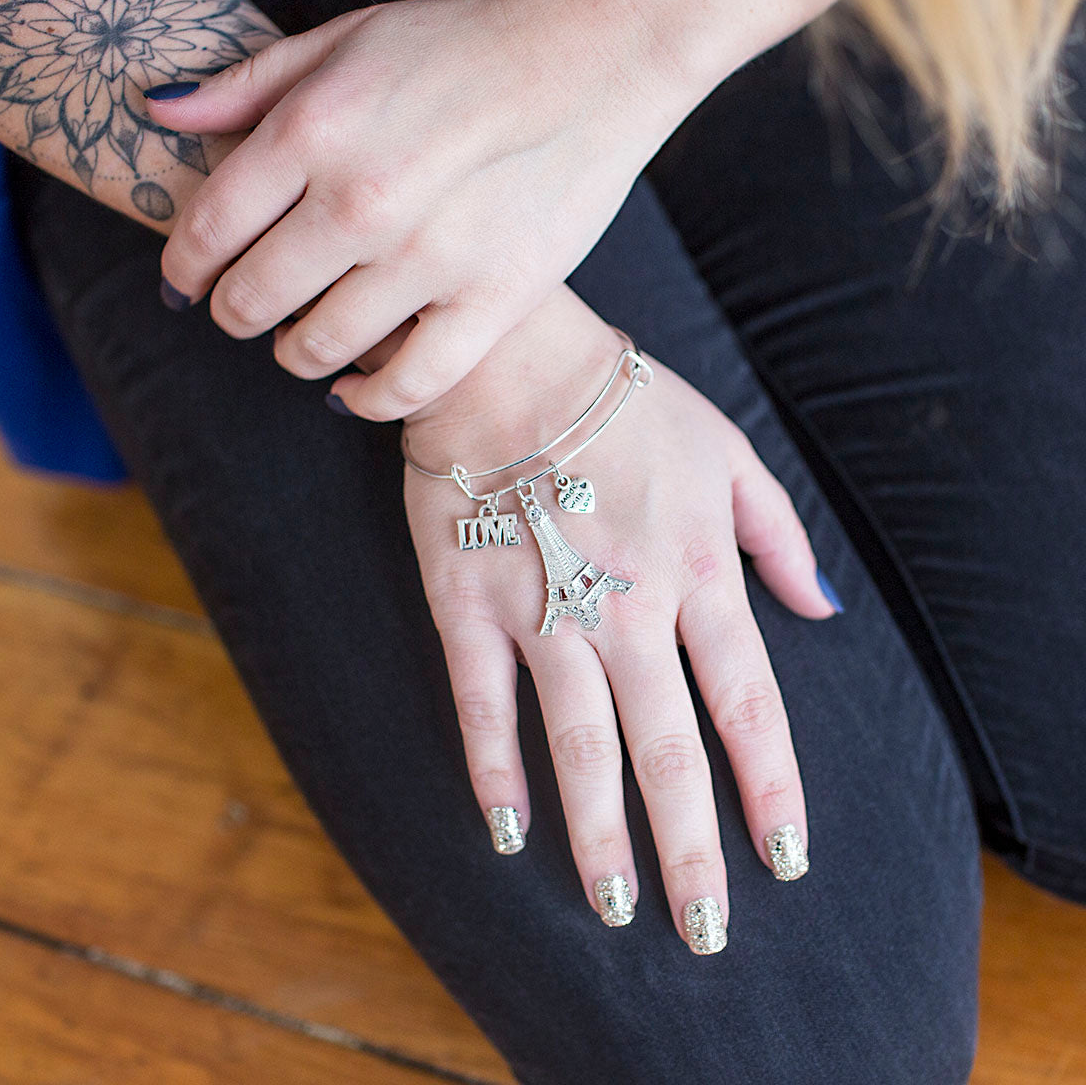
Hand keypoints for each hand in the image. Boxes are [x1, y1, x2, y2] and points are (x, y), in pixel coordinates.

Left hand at [143, 0, 689, 421]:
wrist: (590, 64)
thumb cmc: (463, 48)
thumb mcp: (346, 37)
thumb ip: (248, 83)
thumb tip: (159, 114)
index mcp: (314, 129)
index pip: (208, 229)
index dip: (183, 269)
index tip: (185, 284)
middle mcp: (361, 200)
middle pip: (252, 298)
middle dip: (232, 313)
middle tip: (243, 311)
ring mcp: (429, 260)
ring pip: (317, 350)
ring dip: (294, 353)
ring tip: (301, 340)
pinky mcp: (490, 302)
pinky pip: (406, 386)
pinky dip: (366, 401)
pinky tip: (352, 393)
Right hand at [398, 285, 836, 948]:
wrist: (514, 358)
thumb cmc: (626, 405)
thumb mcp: (728, 452)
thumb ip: (779, 535)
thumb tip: (825, 612)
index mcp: (698, 572)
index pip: (748, 706)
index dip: (770, 790)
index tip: (783, 859)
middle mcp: (628, 605)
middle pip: (669, 750)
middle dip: (690, 850)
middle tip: (703, 932)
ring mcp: (542, 608)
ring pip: (579, 744)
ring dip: (600, 833)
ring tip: (614, 907)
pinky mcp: (467, 602)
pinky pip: (482, 702)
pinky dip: (493, 770)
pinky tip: (505, 832)